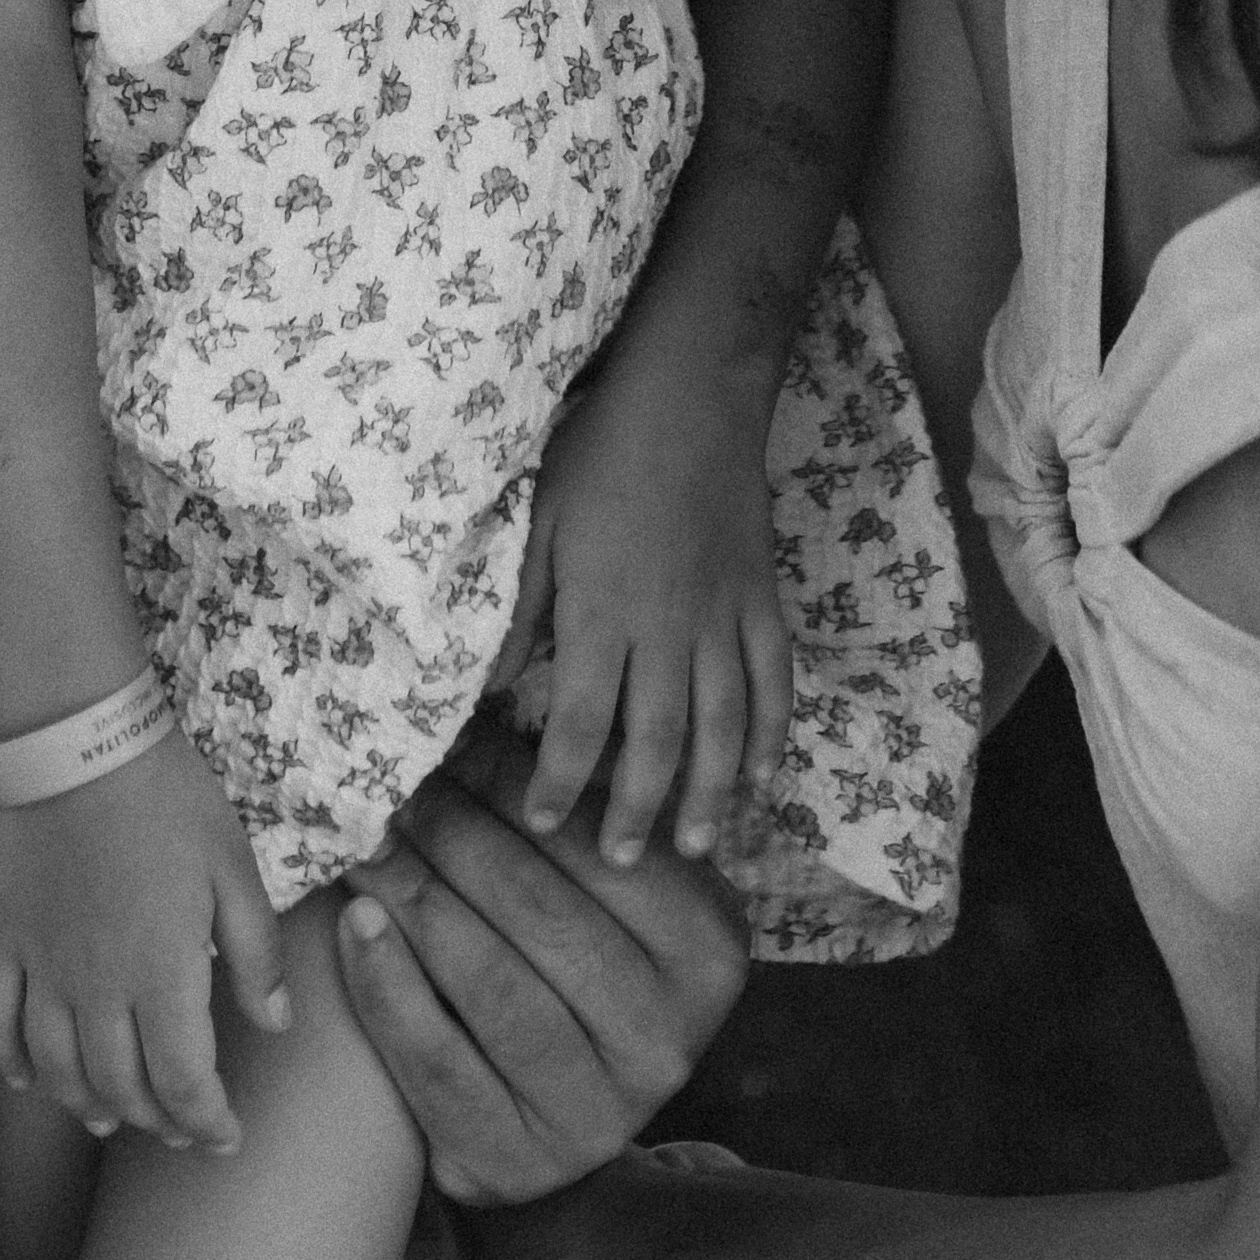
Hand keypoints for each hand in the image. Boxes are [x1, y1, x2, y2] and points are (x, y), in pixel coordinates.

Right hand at [0, 722, 287, 1150]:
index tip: (224, 1135)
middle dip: (156, 1119)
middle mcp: (95, 989)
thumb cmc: (170, 798)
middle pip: (120, 1087)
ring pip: (57, 1071)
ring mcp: (39, 969)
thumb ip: (256, 952)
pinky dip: (12, 1065)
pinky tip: (32, 1077)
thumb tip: (276, 1024)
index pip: (183, 1082)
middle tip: (180, 1126)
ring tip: (113, 1116)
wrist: (81, 740)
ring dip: (89, 1103)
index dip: (206, 1121)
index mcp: (161, 974)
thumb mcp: (235, 866)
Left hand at [335, 716, 748, 1207]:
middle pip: (541, 914)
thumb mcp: (613, 884)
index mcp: (707, 951)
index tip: (447, 745)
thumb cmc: (585, 958)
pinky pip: (439, 1065)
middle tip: (391, 789)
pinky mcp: (518, 1163)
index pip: (600, 851)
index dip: (514, 792)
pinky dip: (388, 990)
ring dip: (415, 902)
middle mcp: (667, 1039)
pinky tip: (357, 928)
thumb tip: (478, 713)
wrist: (561, 1109)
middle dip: (455, 838)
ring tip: (365, 844)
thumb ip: (574, 810)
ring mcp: (596, 1113)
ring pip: (490, 985)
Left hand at [498, 362, 791, 862]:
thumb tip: (484, 684)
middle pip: (655, 740)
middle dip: (637, 808)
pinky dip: (773, 734)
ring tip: (698, 848)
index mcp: (602, 612)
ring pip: (722, 725)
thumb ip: (520, 610)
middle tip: (624, 863)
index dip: (559, 779)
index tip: (544, 823)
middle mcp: (667, 629)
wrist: (689, 395)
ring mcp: (724, 617)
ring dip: (709, 791)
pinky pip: (774, 680)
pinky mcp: (762, 600)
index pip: (576, 720)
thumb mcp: (539, 523)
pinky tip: (763, 779)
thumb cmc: (599, 454)